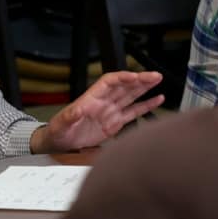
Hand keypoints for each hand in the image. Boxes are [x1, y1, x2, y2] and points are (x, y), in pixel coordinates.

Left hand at [32, 70, 163, 152]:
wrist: (60, 143)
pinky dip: (146, 106)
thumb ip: (70, 116)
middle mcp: (103, 102)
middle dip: (139, 80)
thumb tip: (77, 110)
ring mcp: (111, 112)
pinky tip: (157, 100)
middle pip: (124, 86)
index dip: (122, 78)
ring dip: (144, 88)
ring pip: (131, 96)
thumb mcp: (61, 123)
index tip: (135, 76)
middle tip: (155, 75)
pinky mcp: (116, 123)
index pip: (109, 82)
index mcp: (91, 98)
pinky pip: (133, 112)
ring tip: (158, 80)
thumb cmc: (59, 130)